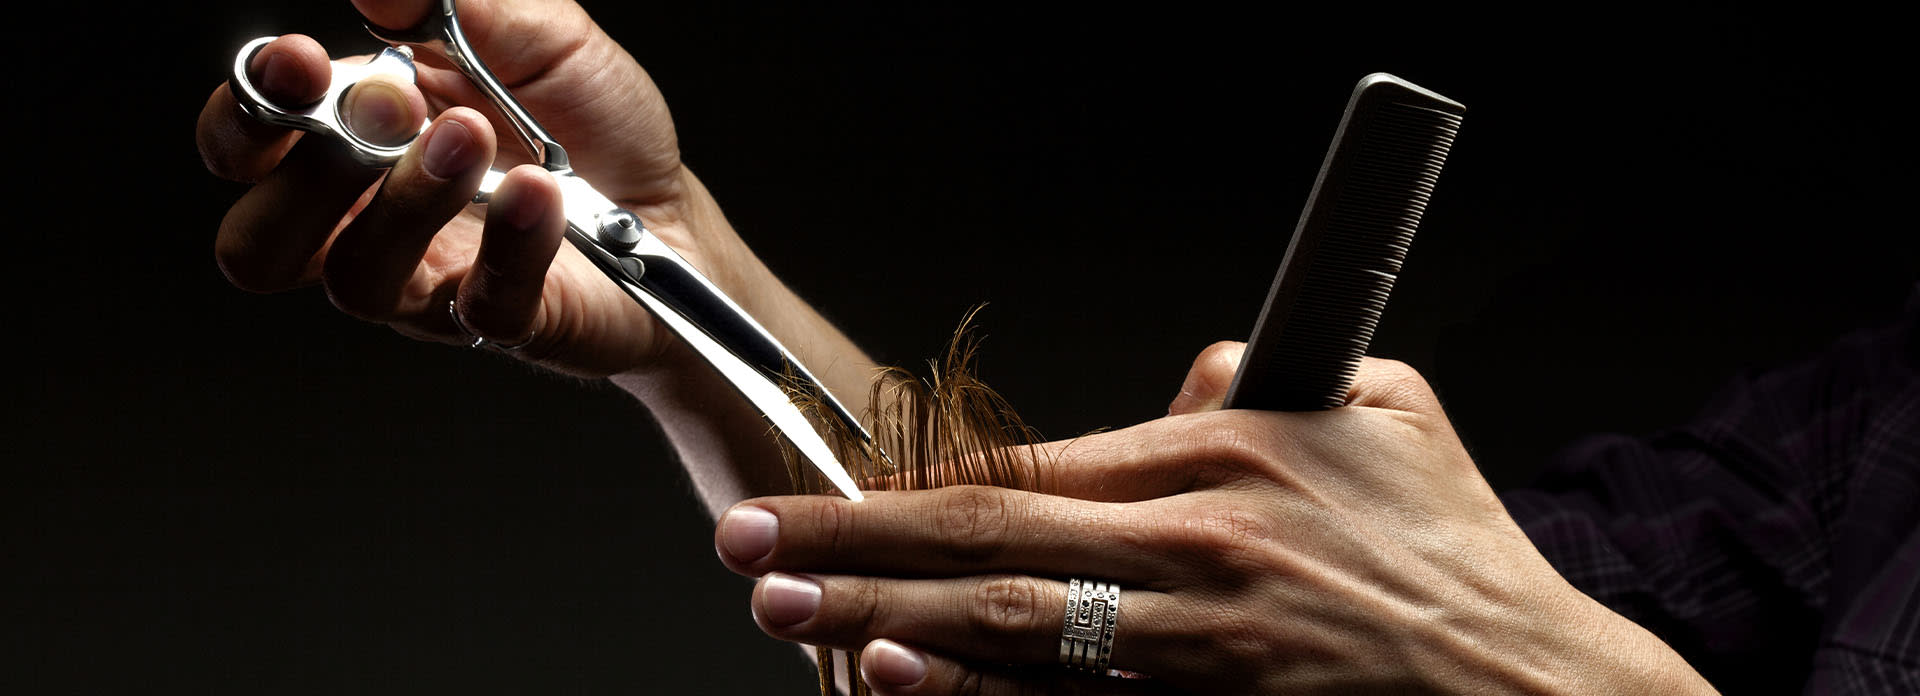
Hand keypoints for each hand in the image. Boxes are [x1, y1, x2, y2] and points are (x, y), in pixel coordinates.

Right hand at [197, 0, 744, 376]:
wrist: (675, 207)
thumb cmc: (590, 126)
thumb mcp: (536, 34)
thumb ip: (456, 4)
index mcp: (355, 137)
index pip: (247, 145)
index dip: (246, 113)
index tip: (297, 61)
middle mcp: (371, 222)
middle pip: (259, 245)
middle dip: (303, 177)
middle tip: (389, 108)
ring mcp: (433, 283)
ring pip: (356, 280)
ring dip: (405, 200)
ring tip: (471, 138)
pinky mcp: (505, 322)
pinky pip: (483, 305)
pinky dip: (512, 242)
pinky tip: (540, 191)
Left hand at [713, 343, 1715, 693]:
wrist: (1535, 692)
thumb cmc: (1459, 553)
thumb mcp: (1382, 411)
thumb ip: (1262, 376)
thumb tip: (1181, 376)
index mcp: (1231, 456)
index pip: (1036, 461)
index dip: (923, 479)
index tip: (841, 490)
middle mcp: (1203, 550)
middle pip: (991, 536)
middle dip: (853, 541)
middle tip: (749, 547)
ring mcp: (1202, 652)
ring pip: (1014, 629)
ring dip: (885, 621)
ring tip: (788, 613)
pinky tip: (900, 684)